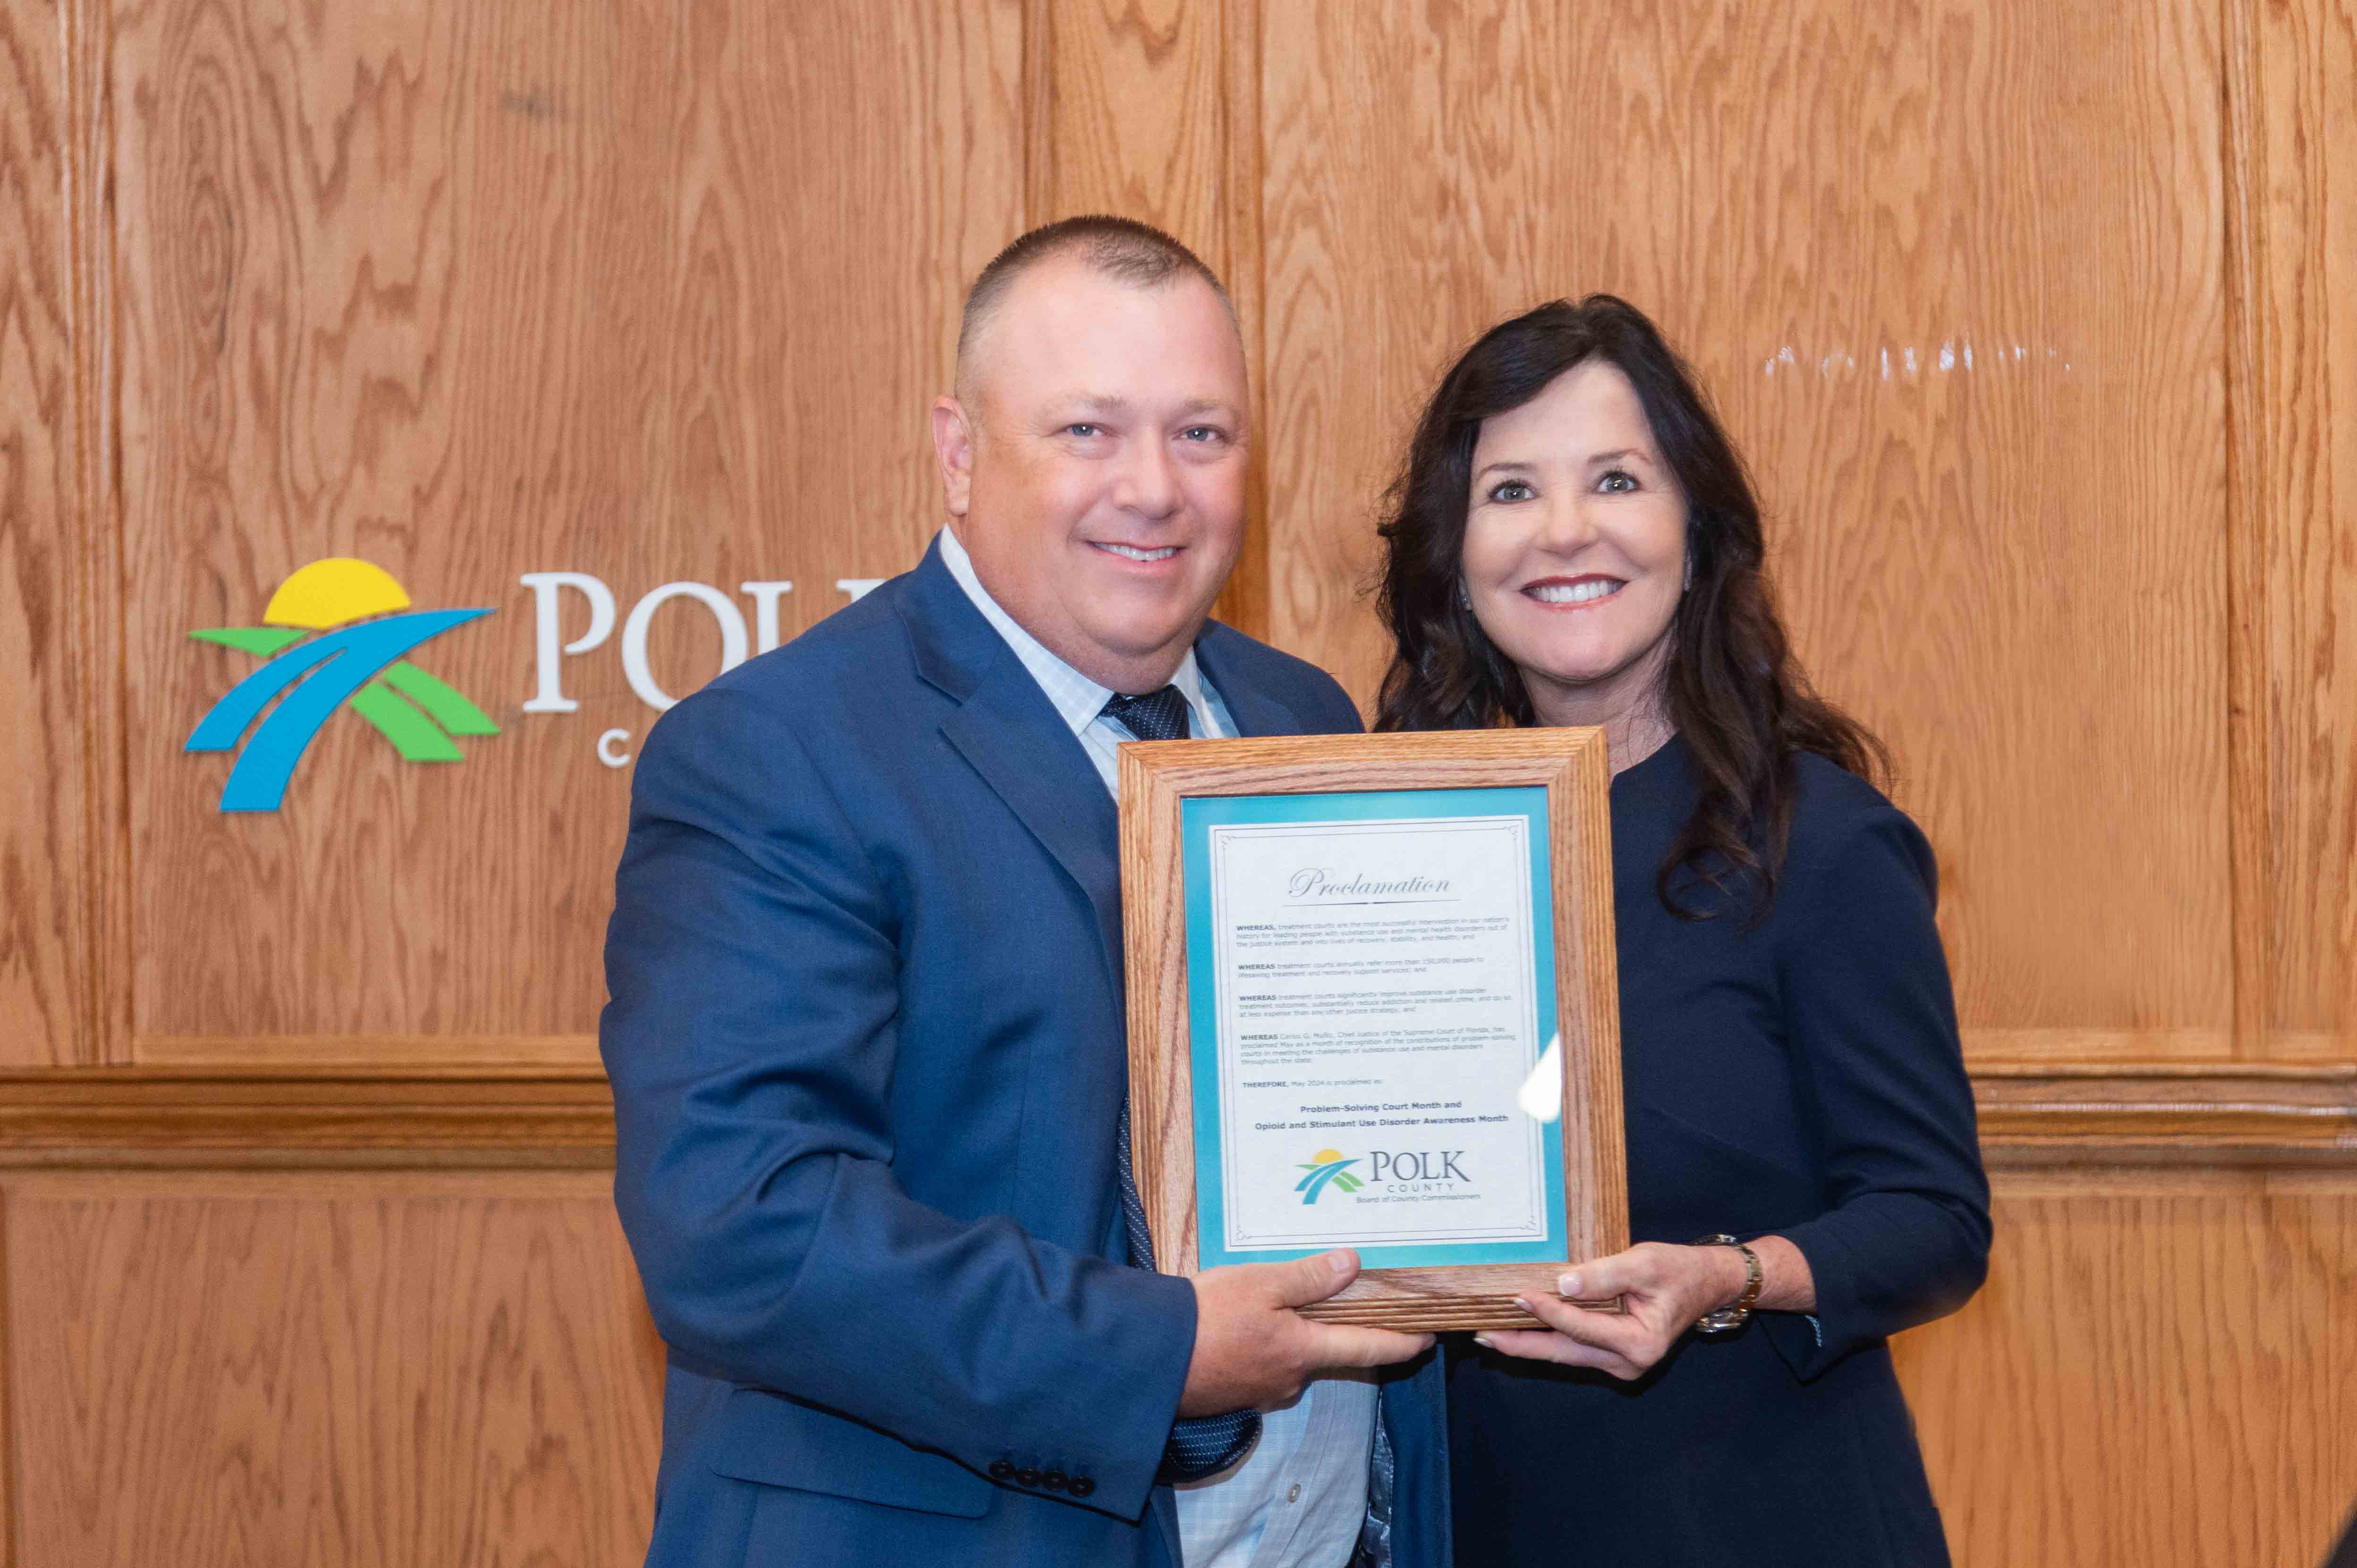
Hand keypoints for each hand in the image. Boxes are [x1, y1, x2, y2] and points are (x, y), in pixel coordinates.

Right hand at [1179, 1248, 1434, 1414]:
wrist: (1150, 1359)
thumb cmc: (1207, 1317)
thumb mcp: (1261, 1284)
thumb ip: (1308, 1278)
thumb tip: (1352, 1266)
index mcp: (1305, 1351)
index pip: (1370, 1348)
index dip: (1403, 1343)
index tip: (1429, 1338)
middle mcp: (1291, 1378)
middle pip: (1329, 1351)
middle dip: (1336, 1327)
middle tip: (1339, 1298)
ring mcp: (1262, 1390)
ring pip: (1292, 1357)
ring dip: (1292, 1333)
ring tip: (1273, 1302)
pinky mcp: (1235, 1393)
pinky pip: (1263, 1364)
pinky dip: (1264, 1344)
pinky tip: (1242, 1325)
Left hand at [1473, 1241, 1749, 1379]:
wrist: (1706, 1283)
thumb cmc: (1678, 1270)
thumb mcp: (1645, 1263)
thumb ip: (1605, 1274)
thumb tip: (1563, 1284)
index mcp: (1640, 1343)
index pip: (1580, 1327)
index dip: (1547, 1311)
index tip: (1516, 1295)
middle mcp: (1629, 1362)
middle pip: (1563, 1352)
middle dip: (1520, 1344)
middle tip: (1482, 1334)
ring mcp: (1620, 1363)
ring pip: (1564, 1354)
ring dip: (1528, 1344)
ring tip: (1489, 1333)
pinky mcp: (1613, 1356)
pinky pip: (1573, 1349)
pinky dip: (1547, 1338)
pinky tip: (1520, 1328)